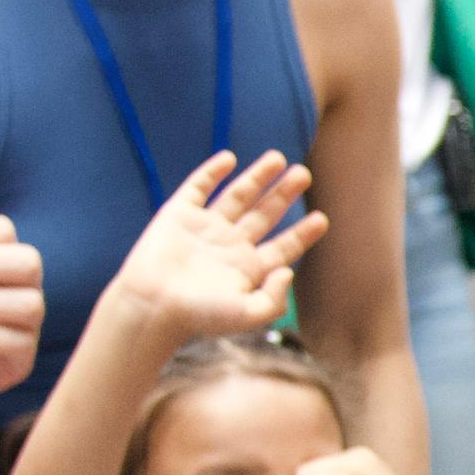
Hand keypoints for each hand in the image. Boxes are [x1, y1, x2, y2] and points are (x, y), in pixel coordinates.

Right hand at [106, 151, 325, 346]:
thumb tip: (289, 271)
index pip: (283, 247)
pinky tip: (230, 158)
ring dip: (257, 177)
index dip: (302, 234)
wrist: (152, 305)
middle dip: (284, 194)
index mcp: (248, 269)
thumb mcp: (247, 314)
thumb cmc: (198, 316)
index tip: (322, 219)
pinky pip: (199, 187)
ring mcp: (204, 228)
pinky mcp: (178, 214)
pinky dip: (213, 171)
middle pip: (264, 214)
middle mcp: (229, 246)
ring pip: (237, 196)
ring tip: (279, 158)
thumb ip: (275, 299)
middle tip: (304, 174)